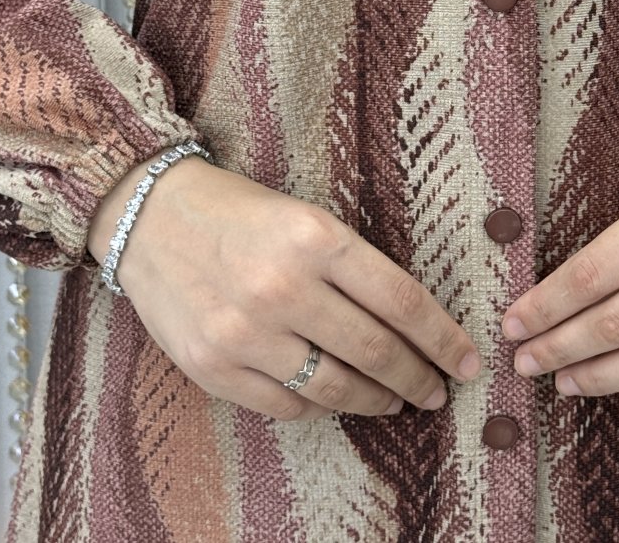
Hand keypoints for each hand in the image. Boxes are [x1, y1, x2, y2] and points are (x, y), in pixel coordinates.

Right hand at [87, 156, 481, 420]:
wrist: (151, 217)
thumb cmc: (241, 213)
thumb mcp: (306, 218)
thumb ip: (353, 267)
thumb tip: (412, 324)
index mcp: (316, 237)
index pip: (401, 299)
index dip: (443, 338)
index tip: (468, 360)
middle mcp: (283, 286)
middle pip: (375, 351)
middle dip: (418, 378)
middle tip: (438, 391)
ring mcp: (245, 333)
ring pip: (335, 388)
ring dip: (376, 400)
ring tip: (395, 400)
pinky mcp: (213, 368)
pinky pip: (287, 406)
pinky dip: (320, 407)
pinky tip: (335, 397)